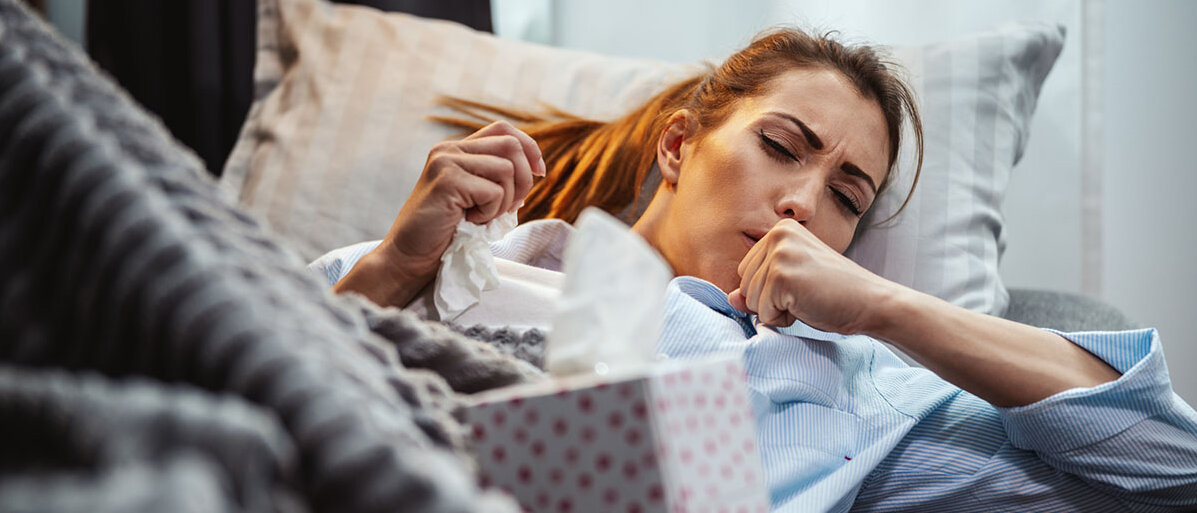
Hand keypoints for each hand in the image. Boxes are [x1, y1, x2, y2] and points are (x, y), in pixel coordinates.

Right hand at [338, 121, 545, 306]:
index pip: (504, 130)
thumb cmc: (445, 232)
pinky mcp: (447, 181)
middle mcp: (450, 149)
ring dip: (505, 201)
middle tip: (511, 207)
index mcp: (457, 149)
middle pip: (512, 145)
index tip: (538, 173)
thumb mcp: (476, 198)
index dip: (529, 148)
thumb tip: (535, 169)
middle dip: (524, 179)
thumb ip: (497, 179)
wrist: (409, 256)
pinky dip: (490, 212)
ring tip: (482, 216)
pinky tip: (470, 221)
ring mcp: (446, 162)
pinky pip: (494, 191)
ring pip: (507, 169)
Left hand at [727, 218, 897, 333]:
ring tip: (807, 300)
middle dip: (770, 301)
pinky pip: (763, 312)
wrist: (869, 301)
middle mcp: (777, 236)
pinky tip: (808, 306)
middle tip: (806, 294)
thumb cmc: (833, 293)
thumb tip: (731, 298)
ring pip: (751, 300)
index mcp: (780, 230)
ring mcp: (779, 254)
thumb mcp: (790, 284)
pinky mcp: (782, 276)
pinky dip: (783, 319)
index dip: (769, 291)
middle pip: (745, 285)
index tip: (801, 286)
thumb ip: (758, 287)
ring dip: (777, 311)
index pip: (746, 271)